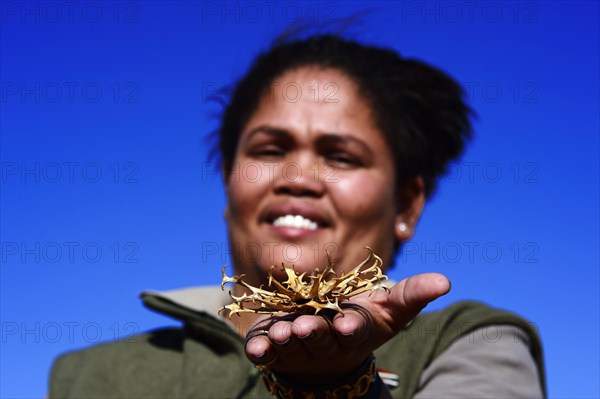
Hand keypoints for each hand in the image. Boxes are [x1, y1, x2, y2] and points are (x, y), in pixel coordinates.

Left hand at [243, 272, 450, 383]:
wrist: (325, 349)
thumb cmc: (359, 321)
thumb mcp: (387, 309)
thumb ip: (411, 294)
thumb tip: (445, 281)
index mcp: (352, 330)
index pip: (353, 329)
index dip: (351, 326)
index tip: (348, 324)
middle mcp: (325, 341)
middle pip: (320, 337)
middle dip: (315, 333)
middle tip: (307, 327)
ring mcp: (298, 347)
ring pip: (291, 345)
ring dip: (286, 339)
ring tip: (282, 333)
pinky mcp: (274, 347)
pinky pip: (266, 351)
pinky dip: (260, 349)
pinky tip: (255, 347)